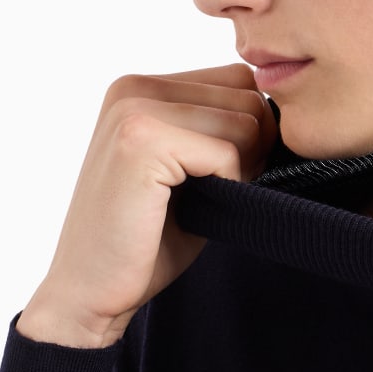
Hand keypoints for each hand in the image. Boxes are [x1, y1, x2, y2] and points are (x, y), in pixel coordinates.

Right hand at [17, 63, 275, 347]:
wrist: (91, 291)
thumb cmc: (145, 240)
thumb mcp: (190, 172)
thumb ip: (223, 132)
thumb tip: (281, 116)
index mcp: (143, 87)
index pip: (240, 79)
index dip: (251, 131)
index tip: (222, 175)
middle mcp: (134, 87)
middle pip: (248, 96)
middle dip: (251, 150)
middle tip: (214, 193)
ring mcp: (134, 110)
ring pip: (245, 122)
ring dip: (239, 169)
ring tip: (199, 200)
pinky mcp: (142, 141)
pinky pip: (227, 153)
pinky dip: (227, 186)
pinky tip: (191, 209)